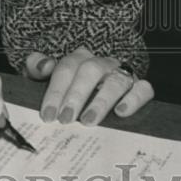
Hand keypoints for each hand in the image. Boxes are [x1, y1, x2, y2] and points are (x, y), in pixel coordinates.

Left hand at [24, 46, 153, 124]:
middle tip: (65, 118)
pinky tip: (121, 112)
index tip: (48, 114)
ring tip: (88, 120)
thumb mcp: (47, 80)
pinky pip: (143, 89)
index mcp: (78, 59)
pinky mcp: (140, 88)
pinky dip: (134, 99)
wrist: (92, 101)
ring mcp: (122, 75)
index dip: (55, 91)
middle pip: (90, 71)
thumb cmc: (67, 92)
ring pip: (116, 80)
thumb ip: (37, 68)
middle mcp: (101, 64)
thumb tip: (42, 66)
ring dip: (101, 101)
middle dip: (76, 95)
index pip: (66, 68)